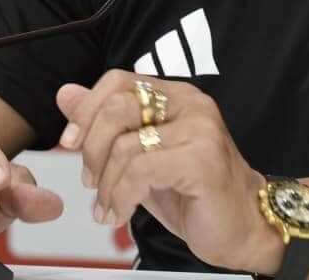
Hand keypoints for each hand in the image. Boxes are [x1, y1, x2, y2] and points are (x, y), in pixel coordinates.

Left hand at [56, 70, 282, 274]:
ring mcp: (199, 129)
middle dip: (92, 150)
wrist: (243, 228)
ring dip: (107, 186)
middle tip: (91, 182)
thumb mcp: (140, 157)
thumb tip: (65, 94)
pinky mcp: (202, 159)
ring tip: (108, 208)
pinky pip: (140, 172)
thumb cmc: (194, 194)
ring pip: (125, 146)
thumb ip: (106, 126)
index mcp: (175, 96)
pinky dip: (121, 197)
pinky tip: (120, 214)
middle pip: (117, 107)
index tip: (71, 142)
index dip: (86, 109)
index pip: (118, 80)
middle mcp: (190, 104)